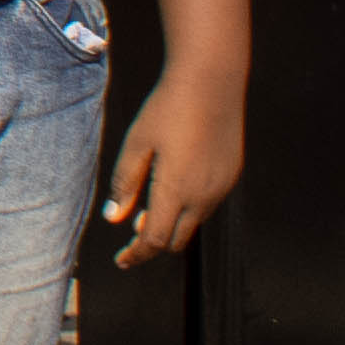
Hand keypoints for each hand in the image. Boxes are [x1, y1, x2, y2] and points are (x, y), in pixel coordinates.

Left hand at [105, 69, 243, 265]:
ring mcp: (221, 187)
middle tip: (133, 232)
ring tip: (151, 207)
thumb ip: (124, 183)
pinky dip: (189, 207)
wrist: (211, 83)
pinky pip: (208, 204)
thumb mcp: (136, 144)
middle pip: (177, 240)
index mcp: (175, 191)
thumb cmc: (167, 109)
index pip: (155, 240)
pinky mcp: (231, 175)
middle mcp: (203, 196)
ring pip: (194, 223)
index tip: (121, 261)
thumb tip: (114, 218)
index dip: (136, 254)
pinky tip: (176, 186)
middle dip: (154, 243)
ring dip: (173, 224)